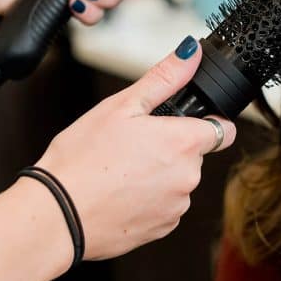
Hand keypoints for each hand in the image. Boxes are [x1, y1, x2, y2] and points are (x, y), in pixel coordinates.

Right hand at [31, 37, 236, 260]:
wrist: (56, 216)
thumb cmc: (82, 158)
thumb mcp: (121, 106)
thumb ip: (164, 78)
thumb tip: (190, 53)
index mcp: (184, 143)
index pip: (223, 130)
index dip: (207, 122)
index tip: (185, 123)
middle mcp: (189, 177)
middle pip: (195, 155)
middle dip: (172, 148)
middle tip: (133, 145)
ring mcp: (177, 206)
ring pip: (178, 181)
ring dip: (160, 175)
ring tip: (121, 171)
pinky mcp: (163, 228)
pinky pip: (165, 206)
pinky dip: (149, 200)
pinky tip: (120, 193)